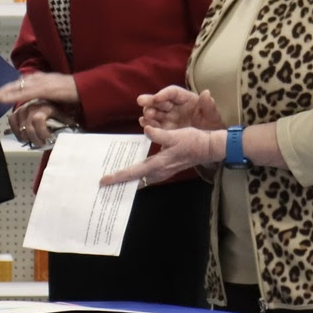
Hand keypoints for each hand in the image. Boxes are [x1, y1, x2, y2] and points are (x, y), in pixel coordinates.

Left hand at [0, 72, 78, 109]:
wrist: (88, 88)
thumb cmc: (73, 92)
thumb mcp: (54, 92)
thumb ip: (42, 94)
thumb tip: (34, 101)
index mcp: (39, 79)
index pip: (17, 84)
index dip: (3, 90)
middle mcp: (38, 79)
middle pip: (13, 85)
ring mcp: (42, 83)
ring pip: (16, 88)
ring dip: (1, 94)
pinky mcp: (47, 89)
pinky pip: (26, 94)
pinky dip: (14, 96)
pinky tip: (4, 100)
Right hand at [8, 100, 60, 148]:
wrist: (42, 98)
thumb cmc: (53, 108)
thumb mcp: (61, 113)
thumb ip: (65, 120)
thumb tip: (72, 129)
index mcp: (43, 107)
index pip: (38, 120)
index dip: (42, 132)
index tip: (48, 139)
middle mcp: (30, 107)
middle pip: (28, 128)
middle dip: (35, 140)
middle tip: (41, 145)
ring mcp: (21, 110)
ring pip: (20, 129)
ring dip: (27, 138)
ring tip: (34, 141)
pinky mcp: (14, 113)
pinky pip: (11, 124)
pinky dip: (17, 133)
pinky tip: (24, 137)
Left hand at [100, 124, 221, 187]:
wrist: (208, 148)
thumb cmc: (193, 142)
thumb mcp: (176, 135)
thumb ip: (159, 134)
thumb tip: (146, 130)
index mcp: (158, 164)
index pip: (134, 172)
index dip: (118, 177)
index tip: (104, 181)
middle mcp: (159, 172)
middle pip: (135, 180)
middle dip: (119, 182)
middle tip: (104, 183)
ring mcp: (163, 172)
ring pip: (141, 180)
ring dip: (128, 180)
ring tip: (113, 179)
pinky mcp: (165, 170)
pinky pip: (146, 176)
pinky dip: (136, 176)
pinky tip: (130, 172)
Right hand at [138, 85, 222, 132]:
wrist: (211, 142)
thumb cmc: (212, 124)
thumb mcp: (214, 115)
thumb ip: (209, 106)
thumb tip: (206, 93)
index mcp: (185, 99)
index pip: (172, 92)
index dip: (164, 93)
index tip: (158, 97)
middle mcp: (174, 106)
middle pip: (159, 101)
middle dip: (150, 101)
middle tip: (141, 102)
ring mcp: (168, 118)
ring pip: (154, 112)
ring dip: (148, 113)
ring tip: (144, 117)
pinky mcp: (164, 129)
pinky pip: (154, 126)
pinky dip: (148, 125)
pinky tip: (144, 125)